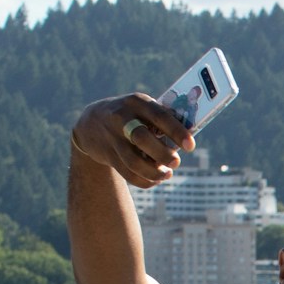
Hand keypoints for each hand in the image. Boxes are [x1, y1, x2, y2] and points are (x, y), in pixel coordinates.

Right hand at [71, 92, 194, 189]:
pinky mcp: (107, 155)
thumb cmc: (133, 117)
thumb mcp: (144, 110)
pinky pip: (127, 173)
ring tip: (166, 174)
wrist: (92, 123)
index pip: (159, 116)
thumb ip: (163, 121)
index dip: (176, 132)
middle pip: (142, 138)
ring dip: (154, 173)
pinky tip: (155, 179)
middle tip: (176, 163)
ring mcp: (112, 137)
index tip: (191, 147)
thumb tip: (188, 142)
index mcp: (137, 102)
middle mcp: (121, 117)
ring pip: (133, 162)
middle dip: (163, 154)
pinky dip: (145, 181)